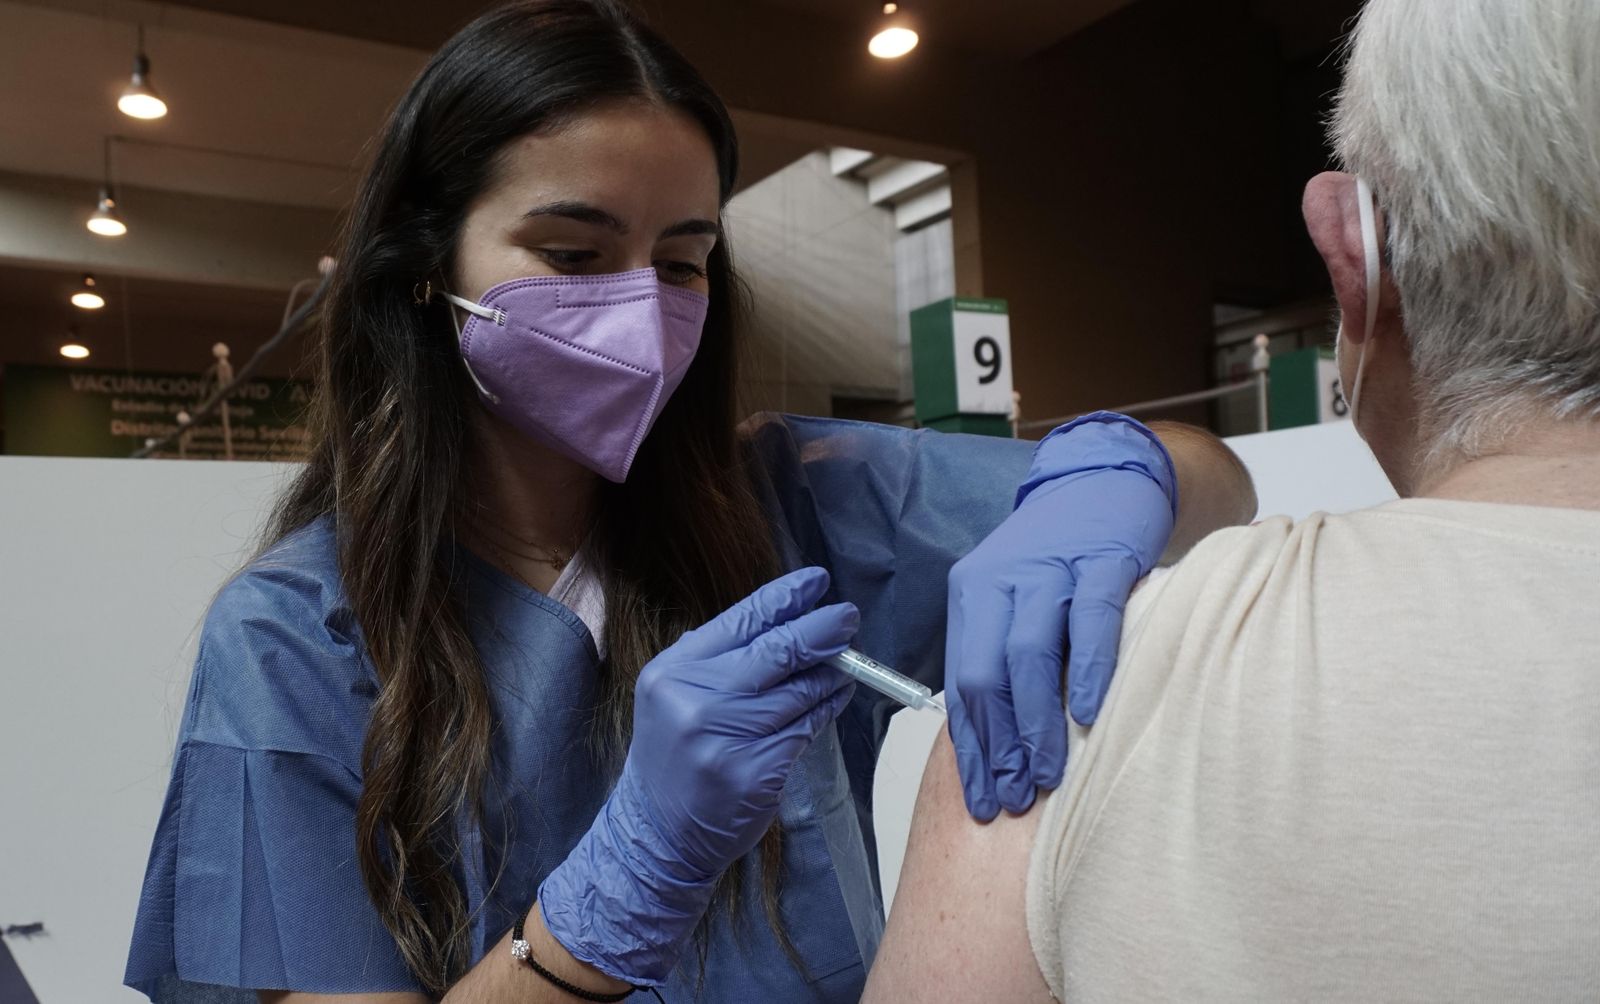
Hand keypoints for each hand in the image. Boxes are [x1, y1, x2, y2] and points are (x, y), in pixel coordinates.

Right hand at [539, 567, 857, 984]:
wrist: (656, 833)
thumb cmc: (674, 756)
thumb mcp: (675, 696)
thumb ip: (717, 659)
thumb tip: (783, 621)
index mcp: (674, 671)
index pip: (740, 621)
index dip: (784, 598)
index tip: (817, 581)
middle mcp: (696, 700)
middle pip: (776, 651)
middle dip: (821, 629)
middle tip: (848, 616)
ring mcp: (725, 738)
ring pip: (798, 692)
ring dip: (830, 675)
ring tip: (847, 663)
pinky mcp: (754, 772)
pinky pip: (803, 729)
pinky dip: (824, 710)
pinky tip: (835, 698)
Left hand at [946, 414, 1175, 819]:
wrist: (1104, 480)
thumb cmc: (1059, 556)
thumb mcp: (1014, 598)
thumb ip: (1000, 654)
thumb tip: (994, 742)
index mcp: (972, 592)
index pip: (961, 682)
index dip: (971, 746)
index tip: (980, 798)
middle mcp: (1002, 578)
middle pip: (986, 672)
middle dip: (998, 744)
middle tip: (1013, 797)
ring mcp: (1052, 567)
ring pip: (1030, 653)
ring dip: (1037, 722)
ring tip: (1046, 774)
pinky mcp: (1102, 560)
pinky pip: (1091, 621)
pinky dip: (1088, 670)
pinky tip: (1088, 714)